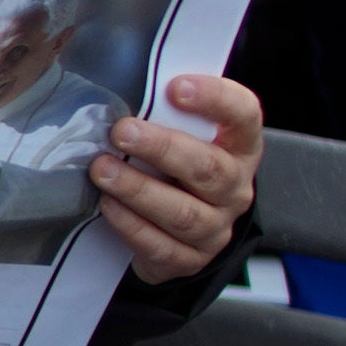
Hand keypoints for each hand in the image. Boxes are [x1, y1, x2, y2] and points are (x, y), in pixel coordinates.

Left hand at [96, 70, 261, 283]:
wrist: (183, 232)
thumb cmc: (177, 170)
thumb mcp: (182, 137)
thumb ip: (166, 115)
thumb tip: (120, 86)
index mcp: (239, 147)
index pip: (243, 115)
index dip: (215, 100)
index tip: (176, 88)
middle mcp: (234, 187)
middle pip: (209, 168)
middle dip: (162, 148)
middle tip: (122, 132)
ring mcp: (216, 227)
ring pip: (182, 212)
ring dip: (138, 189)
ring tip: (102, 171)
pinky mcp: (190, 258)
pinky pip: (160, 245)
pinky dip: (130, 225)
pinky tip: (108, 206)